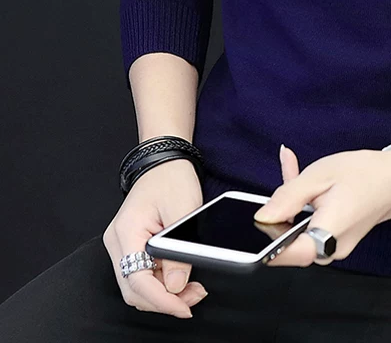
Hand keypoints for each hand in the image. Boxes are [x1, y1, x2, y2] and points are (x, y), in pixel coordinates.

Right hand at [102, 158, 207, 318]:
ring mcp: (122, 245)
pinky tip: (181, 278)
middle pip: (135, 289)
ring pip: (138, 285)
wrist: (165, 160)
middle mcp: (118, 242)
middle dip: (165, 300)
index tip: (184, 308)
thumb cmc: (172, 178)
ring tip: (193, 289)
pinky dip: (162, 282)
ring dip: (165, 293)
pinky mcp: (132, 245)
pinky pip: (143, 273)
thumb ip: (179, 248)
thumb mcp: (183, 210)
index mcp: (127, 233)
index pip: (137, 281)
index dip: (162, 300)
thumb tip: (177, 285)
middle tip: (194, 297)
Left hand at [252, 145, 390, 266]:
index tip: (255, 221)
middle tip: (283, 180)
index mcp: (326, 235)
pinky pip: (310, 226)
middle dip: (278, 211)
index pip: (283, 254)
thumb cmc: (365, 174)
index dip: (263, 240)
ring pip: (297, 230)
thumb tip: (261, 216)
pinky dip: (303, 206)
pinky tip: (301, 178)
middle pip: (287, 240)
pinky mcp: (334, 239)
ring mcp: (332, 247)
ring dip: (291, 204)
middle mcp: (329, 250)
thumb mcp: (320, 175)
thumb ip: (288, 196)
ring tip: (293, 170)